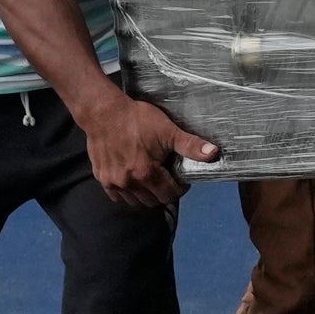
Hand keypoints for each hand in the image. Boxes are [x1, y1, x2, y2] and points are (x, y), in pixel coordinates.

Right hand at [80, 90, 218, 212]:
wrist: (103, 112)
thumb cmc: (136, 119)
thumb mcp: (167, 130)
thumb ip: (190, 145)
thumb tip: (213, 153)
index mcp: (146, 174)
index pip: (169, 195)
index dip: (179, 189)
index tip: (180, 178)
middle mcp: (128, 183)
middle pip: (153, 201)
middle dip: (164, 193)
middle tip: (167, 178)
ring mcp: (113, 182)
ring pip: (135, 202)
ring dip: (146, 195)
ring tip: (151, 179)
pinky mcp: (101, 177)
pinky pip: (117, 196)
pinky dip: (127, 193)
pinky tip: (133, 179)